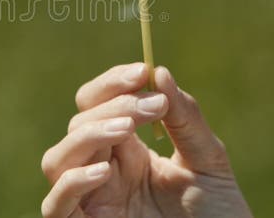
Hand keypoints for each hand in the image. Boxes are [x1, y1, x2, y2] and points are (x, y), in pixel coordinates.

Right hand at [40, 63, 252, 217]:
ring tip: (126, 128)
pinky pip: (55, 205)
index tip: (142, 72)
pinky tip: (105, 172)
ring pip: (56, 158)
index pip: (98, 103)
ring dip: (87, 135)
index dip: (113, 83)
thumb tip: (159, 71)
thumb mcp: (208, 161)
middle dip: (112, 105)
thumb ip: (186, 119)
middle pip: (77, 123)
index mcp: (128, 151)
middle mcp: (102, 171)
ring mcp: (91, 201)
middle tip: (153, 107)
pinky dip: (72, 182)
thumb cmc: (218, 216)